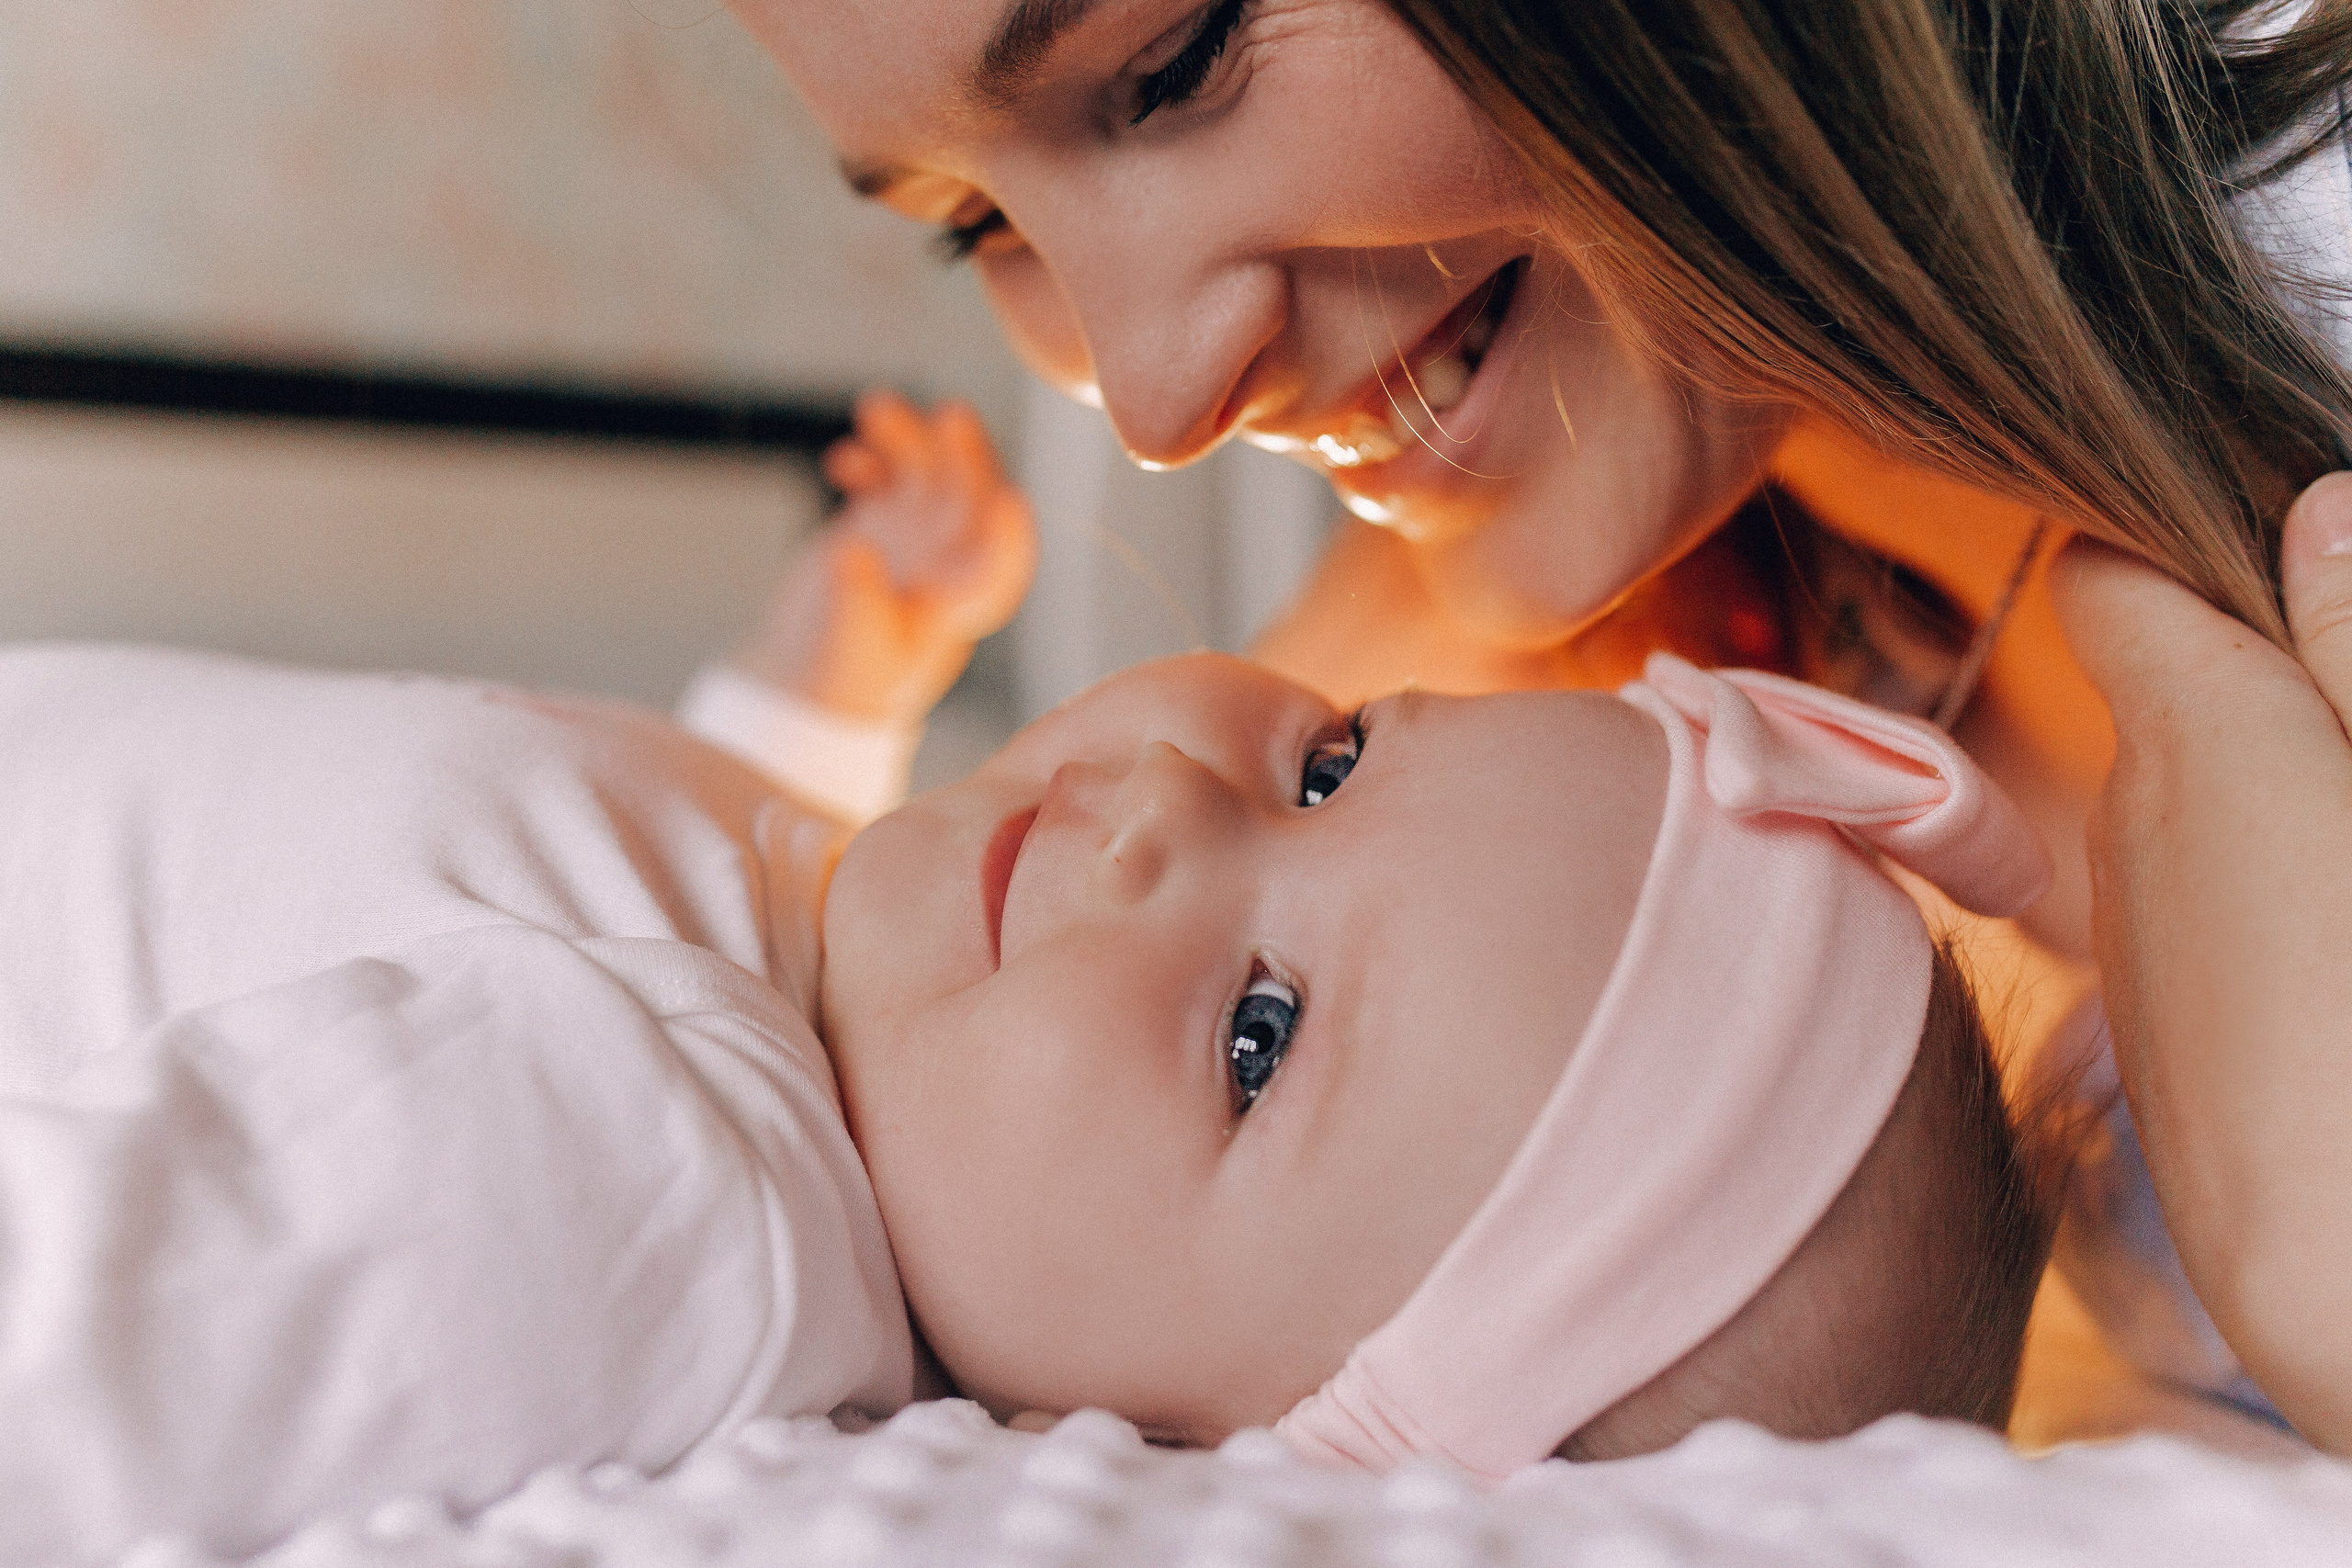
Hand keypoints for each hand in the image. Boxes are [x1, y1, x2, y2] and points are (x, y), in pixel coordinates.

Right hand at [734, 390, 1036, 725]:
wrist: (811, 670)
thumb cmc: (843, 677)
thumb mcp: (850, 648)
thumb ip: (856, 603)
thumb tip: (852, 552)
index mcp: (960, 604)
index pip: (1000, 567)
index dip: (1009, 539)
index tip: (1009, 502)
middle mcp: (949, 562)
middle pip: (972, 500)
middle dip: (966, 457)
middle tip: (949, 416)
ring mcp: (918, 535)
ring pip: (929, 473)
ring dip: (911, 438)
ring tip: (875, 409)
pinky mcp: (883, 519)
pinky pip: (886, 473)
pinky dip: (868, 458)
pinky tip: (839, 464)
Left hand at [2051, 472, 2351, 1451]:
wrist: (2346, 1280)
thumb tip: (2319, 508)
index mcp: (2201, 734)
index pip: (2111, 580)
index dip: (2174, 554)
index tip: (2271, 563)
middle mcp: (2132, 825)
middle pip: (2172, 705)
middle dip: (2270, 692)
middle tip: (2350, 727)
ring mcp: (2137, 944)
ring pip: (2194, 824)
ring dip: (2283, 810)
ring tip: (2347, 859)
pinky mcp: (2163, 1044)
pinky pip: (2205, 930)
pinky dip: (2272, 913)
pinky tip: (2339, 973)